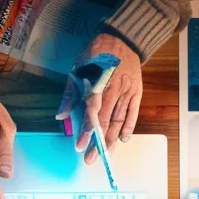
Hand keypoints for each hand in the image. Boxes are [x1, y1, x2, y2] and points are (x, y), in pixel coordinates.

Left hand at [56, 33, 142, 164]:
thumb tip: (60, 117)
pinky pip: (133, 113)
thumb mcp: (78, 69)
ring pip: (120, 120)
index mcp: (99, 83)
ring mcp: (128, 91)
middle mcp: (116, 89)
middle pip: (106, 121)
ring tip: (106, 156)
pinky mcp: (137, 91)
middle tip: (90, 159)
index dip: (86, 131)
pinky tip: (123, 140)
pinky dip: (129, 127)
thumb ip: (70, 94)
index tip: (79, 146)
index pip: (92, 113)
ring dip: (112, 140)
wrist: (123, 40)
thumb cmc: (96, 54)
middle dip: (98, 143)